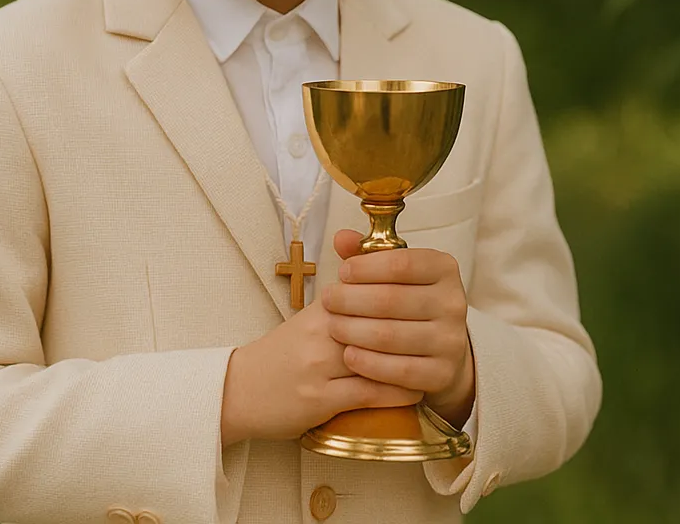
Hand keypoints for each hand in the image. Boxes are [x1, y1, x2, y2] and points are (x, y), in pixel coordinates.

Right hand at [220, 289, 422, 445]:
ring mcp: (319, 367)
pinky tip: (415, 389)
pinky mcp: (319, 399)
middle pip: (377, 321)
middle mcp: (320, 334)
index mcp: (320, 311)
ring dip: (410, 359)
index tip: (428, 294)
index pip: (368, 292)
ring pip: (377, 356)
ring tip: (434, 359)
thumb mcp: (308, 320)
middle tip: (441, 327)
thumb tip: (376, 280)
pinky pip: (368, 392)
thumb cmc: (279, 355)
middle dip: (411, 323)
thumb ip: (343, 301)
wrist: (239, 390)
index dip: (400, 292)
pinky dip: (396, 391)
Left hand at [322, 229, 475, 425]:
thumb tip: (340, 237)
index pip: (401, 263)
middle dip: (351, 300)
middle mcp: (453, 303)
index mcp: (444, 269)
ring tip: (333, 326)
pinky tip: (349, 354)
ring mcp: (450, 340)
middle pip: (391, 300)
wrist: (441, 348)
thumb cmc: (408, 301)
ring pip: (391, 335)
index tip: (342, 272)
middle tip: (327, 300)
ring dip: (353, 331)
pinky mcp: (442, 373)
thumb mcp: (393, 273)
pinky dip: (368, 362)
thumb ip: (367, 254)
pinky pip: (398, 370)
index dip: (366, 267)